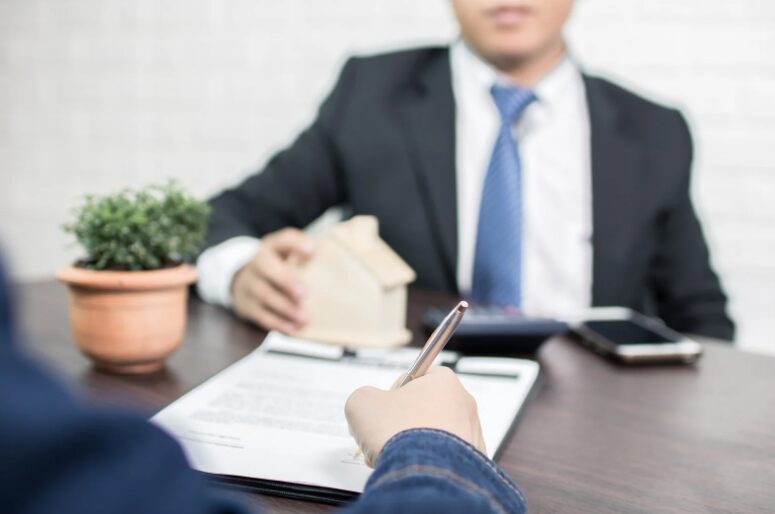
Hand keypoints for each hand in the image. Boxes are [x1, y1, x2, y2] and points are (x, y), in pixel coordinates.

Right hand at [230, 228, 315, 332]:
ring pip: (264, 295)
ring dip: (286, 307)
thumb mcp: (285, 253)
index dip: (296, 243)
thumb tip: (318, 250)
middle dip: (286, 280)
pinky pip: (260, 315)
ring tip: (304, 318)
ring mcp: (248, 285)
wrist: (242, 281)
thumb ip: (301, 250)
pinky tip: (292, 328)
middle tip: (304, 294)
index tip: (313, 250)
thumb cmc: (275, 267)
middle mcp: (256, 263)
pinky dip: (277, 323)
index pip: (282, 240)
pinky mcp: (245, 306)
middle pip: (267, 267)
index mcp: (270, 248)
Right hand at [345, 366, 485, 466]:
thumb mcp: (362, 403)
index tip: (384, 408)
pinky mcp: (473, 462)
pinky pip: (446, 458)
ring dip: (413, 444)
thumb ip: (364, 396)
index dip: (394, 393)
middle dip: (401, 424)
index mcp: (444, 381)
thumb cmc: (399, 434)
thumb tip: (366, 405)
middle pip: (424, 408)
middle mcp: (464, 405)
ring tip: (395, 457)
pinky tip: (412, 469)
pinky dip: (429, 463)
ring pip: (435, 435)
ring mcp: (471, 434)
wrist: (423, 475)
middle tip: (384, 437)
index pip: (415, 378)